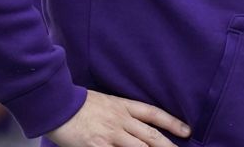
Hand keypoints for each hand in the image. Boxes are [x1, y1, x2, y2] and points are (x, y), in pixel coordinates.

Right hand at [48, 89, 190, 146]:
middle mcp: (121, 120)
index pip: (154, 114)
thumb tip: (133, 123)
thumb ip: (120, 112)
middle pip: (151, 136)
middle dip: (169, 146)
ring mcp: (110, 134)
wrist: (56, 103)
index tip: (187, 131)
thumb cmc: (77, 104)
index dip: (172, 123)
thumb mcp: (104, 102)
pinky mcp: (97, 146)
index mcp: (123, 106)